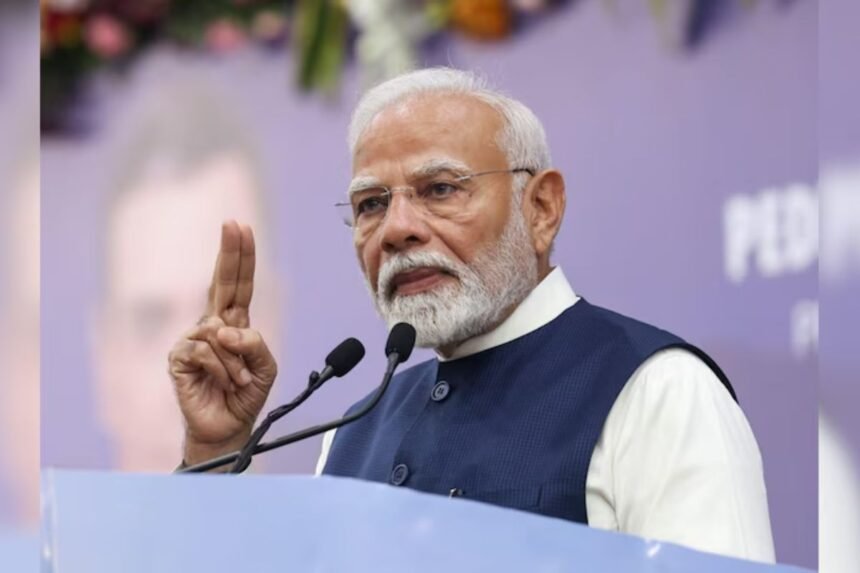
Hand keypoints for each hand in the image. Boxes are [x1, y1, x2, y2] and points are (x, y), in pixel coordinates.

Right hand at [168, 221, 277, 466]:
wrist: (227, 426)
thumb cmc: (245, 393)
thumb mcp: (266, 367)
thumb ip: (255, 343)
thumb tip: (225, 329)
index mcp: (235, 322)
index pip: (238, 284)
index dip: (240, 257)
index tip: (240, 228)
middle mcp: (213, 324)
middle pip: (222, 283)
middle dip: (229, 254)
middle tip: (232, 225)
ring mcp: (193, 339)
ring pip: (221, 332)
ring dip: (236, 361)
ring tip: (237, 380)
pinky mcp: (179, 357)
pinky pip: (205, 350)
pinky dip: (221, 368)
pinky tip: (221, 382)